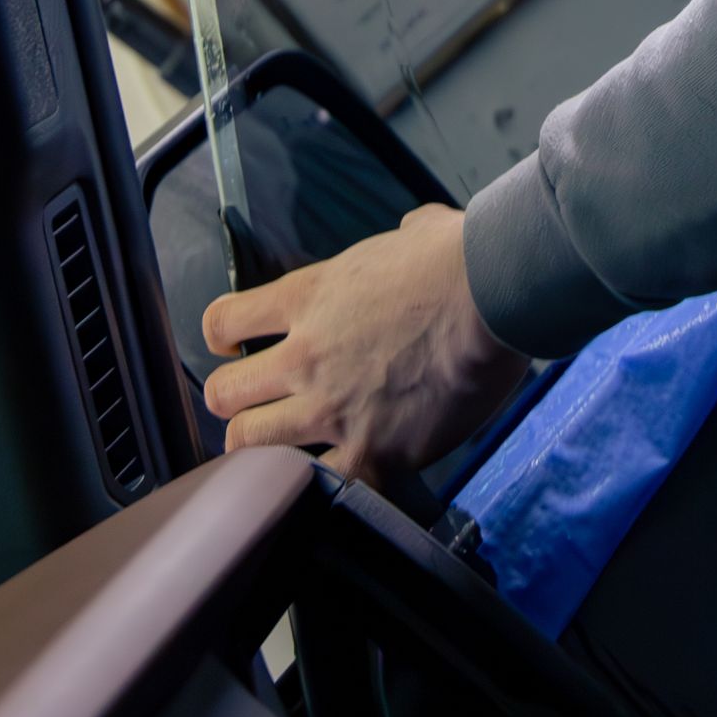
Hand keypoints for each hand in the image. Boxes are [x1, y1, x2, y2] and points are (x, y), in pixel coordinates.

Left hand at [200, 205, 528, 485]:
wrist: (493, 293)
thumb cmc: (460, 255)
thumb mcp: (416, 229)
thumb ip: (401, 236)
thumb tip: (415, 232)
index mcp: (310, 296)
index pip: (222, 322)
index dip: (223, 337)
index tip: (237, 346)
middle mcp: (306, 355)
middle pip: (223, 393)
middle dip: (234, 402)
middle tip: (257, 405)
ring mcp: (332, 408)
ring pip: (249, 446)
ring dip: (262, 451)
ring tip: (282, 453)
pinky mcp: (370, 452)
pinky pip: (322, 487)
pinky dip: (327, 488)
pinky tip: (341, 480)